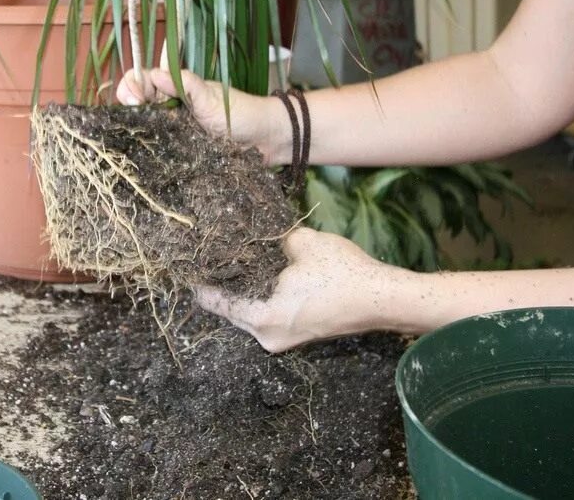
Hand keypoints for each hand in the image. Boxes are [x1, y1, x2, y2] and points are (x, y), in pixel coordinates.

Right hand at [115, 68, 283, 164]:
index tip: (134, 98)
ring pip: (145, 129)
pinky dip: (149, 151)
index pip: (143, 81)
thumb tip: (156, 74)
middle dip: (129, 109)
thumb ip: (185, 85)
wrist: (266, 141)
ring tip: (136, 135)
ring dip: (137, 131)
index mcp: (176, 89)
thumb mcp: (211, 97)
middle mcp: (171, 109)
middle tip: (134, 114)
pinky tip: (145, 153)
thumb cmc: (242, 113)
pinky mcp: (179, 154)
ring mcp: (173, 132)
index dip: (132, 86)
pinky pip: (159, 151)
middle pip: (138, 105)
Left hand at [194, 227, 405, 351]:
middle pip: (229, 308)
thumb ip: (272, 240)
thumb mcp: (302, 243)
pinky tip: (261, 273)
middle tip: (212, 253)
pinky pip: (266, 314)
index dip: (201, 277)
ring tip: (234, 259)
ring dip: (243, 289)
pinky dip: (261, 296)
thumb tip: (257, 233)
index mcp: (261, 318)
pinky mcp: (296, 335)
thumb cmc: (342, 272)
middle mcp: (266, 336)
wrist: (383, 299)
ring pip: (248, 312)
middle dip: (222, 281)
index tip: (189, 259)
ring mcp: (282, 340)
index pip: (214, 300)